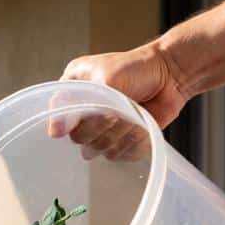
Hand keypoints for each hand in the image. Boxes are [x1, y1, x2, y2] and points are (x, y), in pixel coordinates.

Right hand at [50, 43, 189, 161]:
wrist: (170, 75)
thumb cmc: (136, 68)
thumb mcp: (104, 77)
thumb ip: (80, 103)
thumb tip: (55, 131)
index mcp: (72, 94)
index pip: (59, 120)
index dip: (73, 123)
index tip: (92, 116)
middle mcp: (83, 115)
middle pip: (80, 139)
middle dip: (103, 126)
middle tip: (117, 111)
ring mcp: (102, 131)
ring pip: (102, 150)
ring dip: (122, 133)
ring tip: (134, 112)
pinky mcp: (121, 144)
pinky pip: (121, 155)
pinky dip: (135, 141)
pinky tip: (141, 124)